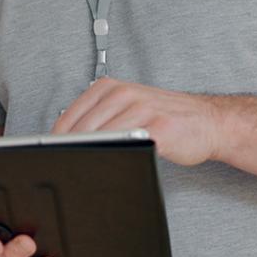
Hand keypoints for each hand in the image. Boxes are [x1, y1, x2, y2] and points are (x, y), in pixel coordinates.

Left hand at [52, 77, 223, 164]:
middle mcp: (122, 93)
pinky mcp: (158, 126)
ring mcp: (141, 108)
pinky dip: (116, 156)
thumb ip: (99, 120)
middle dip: (69, 150)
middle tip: (61, 168)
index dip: (55, 140)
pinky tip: (113, 164)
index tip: (48, 156)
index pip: (69, 116)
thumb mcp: (127, 109)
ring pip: (101, 136)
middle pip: (82, 128)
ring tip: (81, 169)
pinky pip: (129, 143)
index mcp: (109, 87)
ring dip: (89, 154)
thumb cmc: (165, 118)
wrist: (208, 121)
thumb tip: (65, 143)